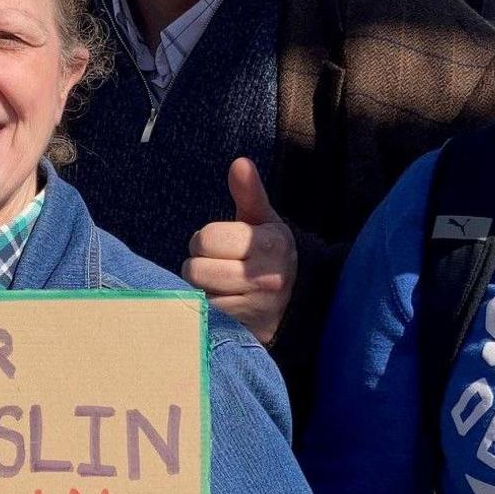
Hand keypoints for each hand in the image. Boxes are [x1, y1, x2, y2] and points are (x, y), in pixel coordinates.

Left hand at [182, 157, 296, 344]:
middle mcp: (266, 277)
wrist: (298, 301)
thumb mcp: (264, 220)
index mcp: (270, 243)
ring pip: (198, 294)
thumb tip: (239, 163)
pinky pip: (204, 317)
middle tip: (217, 266)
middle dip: (199, 265)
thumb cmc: (269, 252)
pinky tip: (222, 305)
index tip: (220, 245)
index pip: (206, 239)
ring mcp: (256, 308)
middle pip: (196, 269)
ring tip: (220, 286)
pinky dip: (206, 311)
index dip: (205, 240)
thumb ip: (249, 192)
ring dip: (200, 290)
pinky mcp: (246, 330)